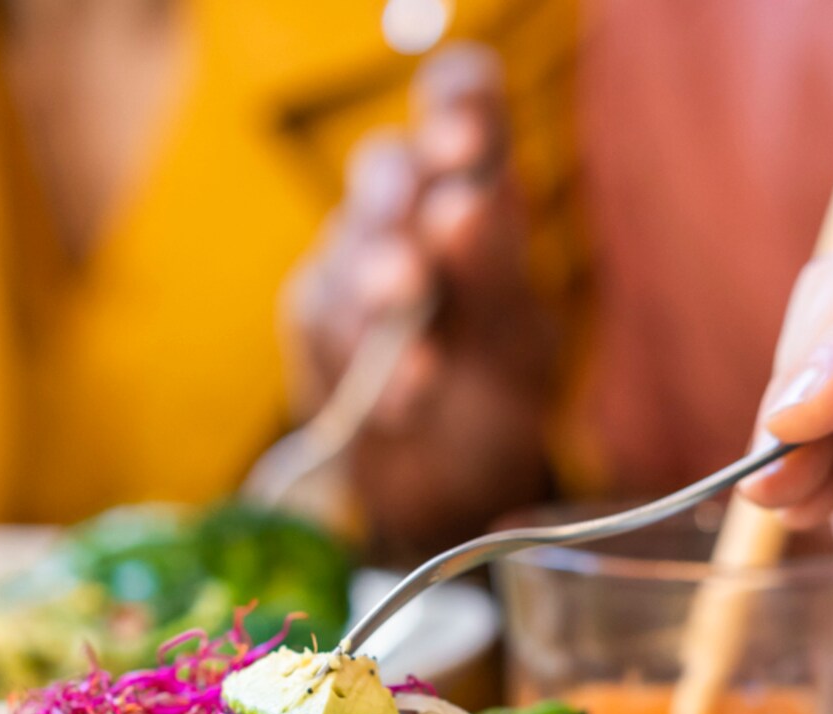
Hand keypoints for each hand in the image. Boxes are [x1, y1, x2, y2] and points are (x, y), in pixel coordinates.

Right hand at [284, 45, 557, 556]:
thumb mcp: (518, 335)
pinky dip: (366, 361)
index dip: (458, 102)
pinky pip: (323, 321)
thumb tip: (462, 200)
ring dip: (383, 283)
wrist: (451, 492)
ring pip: (349, 245)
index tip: (467, 139)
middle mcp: (407, 213)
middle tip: (439, 219)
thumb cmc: (496, 395)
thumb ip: (492, 267)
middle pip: (387, 166)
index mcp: (475, 190)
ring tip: (417, 328)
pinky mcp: (314, 322)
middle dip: (406, 191)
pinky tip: (408, 401)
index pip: (459, 102)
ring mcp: (352, 263)